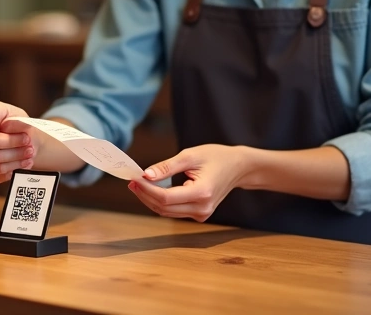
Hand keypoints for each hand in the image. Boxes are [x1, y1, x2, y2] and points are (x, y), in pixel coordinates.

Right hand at [0, 102, 35, 183]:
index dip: (6, 139)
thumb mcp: (4, 110)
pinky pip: (2, 176)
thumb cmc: (10, 122)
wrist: (23, 137)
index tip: (24, 135)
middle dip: (15, 147)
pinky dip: (17, 168)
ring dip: (18, 158)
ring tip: (30, 151)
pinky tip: (25, 160)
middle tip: (29, 142)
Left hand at [128, 144, 249, 221]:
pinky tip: (153, 189)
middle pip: (164, 207)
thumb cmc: (216, 157)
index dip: (146, 189)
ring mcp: (202, 214)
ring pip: (167, 212)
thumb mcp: (190, 156)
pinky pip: (174, 211)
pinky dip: (161, 201)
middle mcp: (202, 208)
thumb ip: (167, 167)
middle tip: (132, 180)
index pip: (166, 197)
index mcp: (202, 192)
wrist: (238, 167)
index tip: (134, 178)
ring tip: (138, 184)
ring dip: (150, 199)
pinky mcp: (199, 214)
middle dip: (145, 194)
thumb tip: (146, 175)